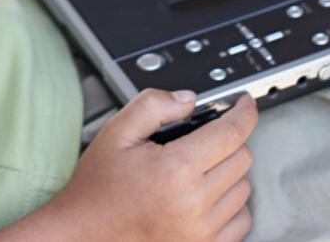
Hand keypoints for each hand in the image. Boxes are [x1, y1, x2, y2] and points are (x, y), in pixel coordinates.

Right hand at [50, 89, 258, 241]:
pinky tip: (204, 196)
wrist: (85, 234)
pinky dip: (230, 205)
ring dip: (228, 172)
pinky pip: (241, 220)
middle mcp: (194, 203)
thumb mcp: (117, 132)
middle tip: (201, 139)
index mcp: (175, 169)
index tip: (244, 104)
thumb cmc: (98, 189)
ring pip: (244, 188)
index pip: (231, 133)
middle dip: (227, 140)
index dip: (244, 111)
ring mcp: (201, 230)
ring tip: (196, 171)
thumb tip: (189, 100)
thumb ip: (154, 106)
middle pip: (242, 157)